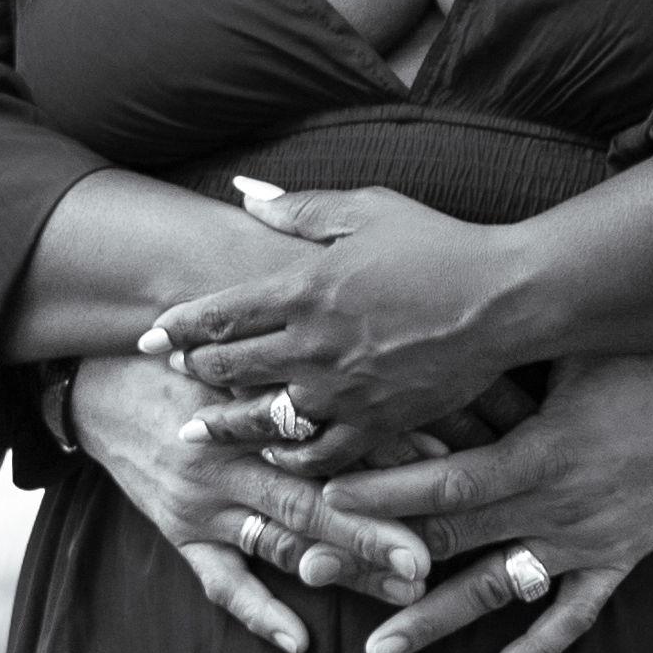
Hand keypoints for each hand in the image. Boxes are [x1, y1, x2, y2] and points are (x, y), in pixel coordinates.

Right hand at [69, 351, 434, 652]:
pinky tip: (300, 642)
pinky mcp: (179, 534)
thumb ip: (301, 363)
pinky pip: (220, 582)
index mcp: (247, 408)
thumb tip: (388, 364)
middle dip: (374, 530)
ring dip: (342, 570)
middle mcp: (228, 458)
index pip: (325, 434)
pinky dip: (259, 612)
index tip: (446, 471)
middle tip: (430, 557)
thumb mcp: (239, 350)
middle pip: (312, 498)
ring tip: (403, 592)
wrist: (98, 384)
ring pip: (281, 543)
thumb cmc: (186, 358)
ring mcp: (202, 502)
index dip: (386, 453)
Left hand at [156, 183, 533, 438]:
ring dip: (223, 422)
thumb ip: (302, 207)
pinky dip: (290, 456)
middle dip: (194, 370)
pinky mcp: (375, 422)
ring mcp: (342, 389)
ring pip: (261, 416)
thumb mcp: (368, 208)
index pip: (220, 311)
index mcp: (305, 286)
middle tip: (171, 375)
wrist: (502, 299)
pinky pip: (319, 452)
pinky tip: (274, 455)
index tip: (150, 335)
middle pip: (230, 365)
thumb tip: (247, 196)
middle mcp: (312, 343)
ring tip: (196, 430)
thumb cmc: (439, 244)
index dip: (178, 325)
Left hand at [317, 355, 652, 652]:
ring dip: (435, 620)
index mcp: (542, 451)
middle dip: (377, 556)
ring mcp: (588, 541)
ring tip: (377, 652)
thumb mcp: (581, 349)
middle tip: (308, 568)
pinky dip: (536, 649)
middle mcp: (557, 506)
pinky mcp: (621, 560)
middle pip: (452, 538)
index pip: (448, 479)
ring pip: (499, 590)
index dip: (385, 490)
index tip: (326, 496)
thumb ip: (511, 355)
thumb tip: (439, 325)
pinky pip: (574, 617)